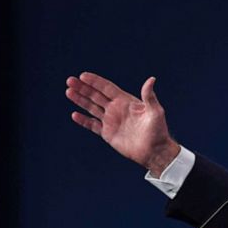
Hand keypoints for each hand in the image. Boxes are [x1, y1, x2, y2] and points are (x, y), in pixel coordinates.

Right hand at [65, 72, 180, 174]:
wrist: (155, 152)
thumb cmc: (158, 131)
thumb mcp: (155, 111)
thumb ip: (149, 96)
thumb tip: (151, 79)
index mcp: (126, 101)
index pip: (107, 88)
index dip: (95, 81)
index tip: (83, 76)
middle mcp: (116, 109)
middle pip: (96, 95)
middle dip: (83, 88)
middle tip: (70, 80)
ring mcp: (111, 121)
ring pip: (92, 108)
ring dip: (80, 100)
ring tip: (69, 92)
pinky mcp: (108, 134)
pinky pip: (93, 125)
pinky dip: (84, 120)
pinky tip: (75, 115)